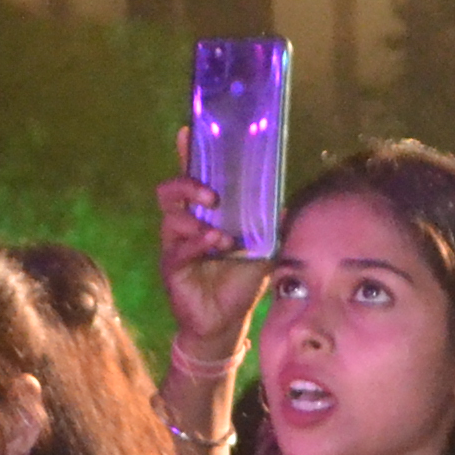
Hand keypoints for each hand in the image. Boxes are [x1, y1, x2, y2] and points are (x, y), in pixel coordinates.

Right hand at [156, 132, 271, 385]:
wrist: (225, 322)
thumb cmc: (239, 282)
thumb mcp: (260, 250)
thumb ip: (268, 227)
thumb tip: (284, 205)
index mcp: (204, 215)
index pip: (192, 178)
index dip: (188, 154)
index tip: (188, 132)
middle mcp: (185, 225)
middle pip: (170, 191)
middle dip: (187, 184)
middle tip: (212, 195)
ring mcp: (175, 245)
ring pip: (171, 218)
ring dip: (196, 220)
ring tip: (220, 234)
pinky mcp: (172, 267)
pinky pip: (178, 249)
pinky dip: (197, 243)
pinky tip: (214, 245)